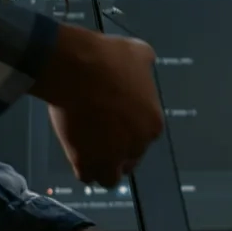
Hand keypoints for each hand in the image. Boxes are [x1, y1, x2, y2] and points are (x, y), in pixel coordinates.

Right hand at [30, 24, 162, 187]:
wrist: (78, 68)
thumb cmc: (110, 58)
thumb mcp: (139, 53)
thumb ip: (144, 65)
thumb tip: (143, 62)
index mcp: (154, 123)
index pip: (146, 136)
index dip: (130, 130)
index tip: (116, 121)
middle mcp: (137, 144)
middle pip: (131, 158)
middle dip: (119, 150)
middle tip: (103, 138)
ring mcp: (111, 156)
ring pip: (111, 177)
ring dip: (104, 168)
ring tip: (92, 155)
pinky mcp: (85, 160)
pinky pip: (87, 176)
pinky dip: (83, 169)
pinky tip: (78, 157)